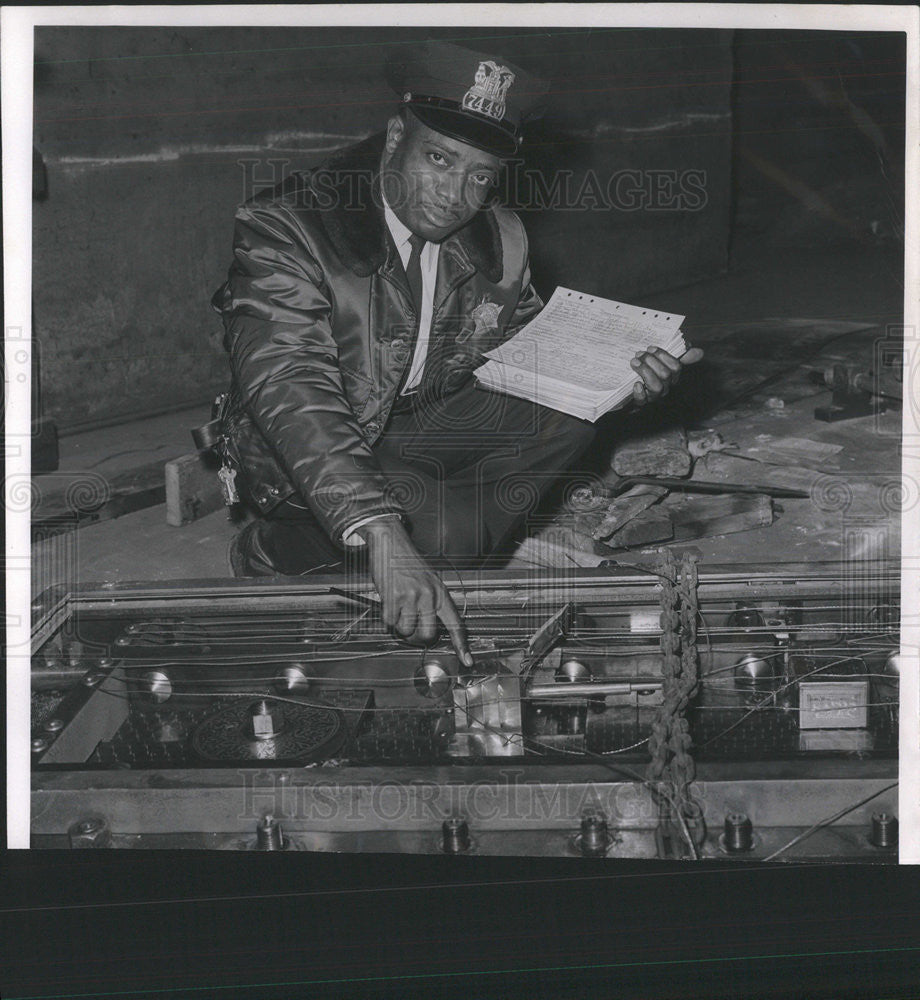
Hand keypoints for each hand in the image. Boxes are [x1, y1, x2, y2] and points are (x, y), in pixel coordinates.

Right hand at [358, 518, 472, 667]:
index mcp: (440, 592)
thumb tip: (430, 625)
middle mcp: (429, 596)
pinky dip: (387, 618)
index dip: (462, 644)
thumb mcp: (429, 579)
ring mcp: (411, 597)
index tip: (467, 659)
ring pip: (406, 630)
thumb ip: (433, 601)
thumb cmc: (408, 562)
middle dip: (417, 637)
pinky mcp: (393, 597)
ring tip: (397, 608)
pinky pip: (390, 622)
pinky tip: (388, 604)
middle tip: (411, 629)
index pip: (455, 623)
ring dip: (399, 625)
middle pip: (428, 634)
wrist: (391, 542)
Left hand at [630, 346, 703, 405]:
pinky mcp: (639, 405)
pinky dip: (640, 392)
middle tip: (639, 354)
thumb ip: (679, 357)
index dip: (664, 356)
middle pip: (666, 375)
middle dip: (652, 362)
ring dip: (645, 372)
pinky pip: (642, 401)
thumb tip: (699, 352)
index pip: (676, 367)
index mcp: (670, 377)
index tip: (650, 348)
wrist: (623, 392)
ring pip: (656, 387)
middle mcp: (664, 388)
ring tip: (634, 363)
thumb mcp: (659, 362)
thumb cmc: (644, 375)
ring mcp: (652, 397)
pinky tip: (636, 384)